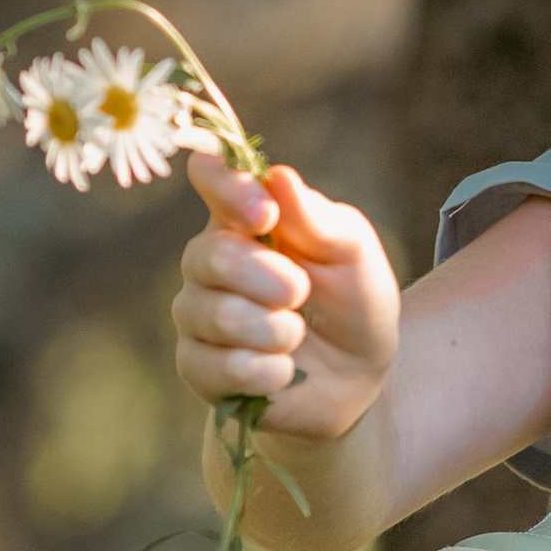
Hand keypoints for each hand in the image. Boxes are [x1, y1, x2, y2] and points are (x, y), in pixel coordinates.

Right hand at [173, 151, 400, 441]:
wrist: (356, 376)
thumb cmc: (353, 299)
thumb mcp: (354, 254)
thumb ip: (318, 219)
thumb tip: (278, 178)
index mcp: (244, 214)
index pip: (209, 174)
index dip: (227, 186)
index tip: (265, 214)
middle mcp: (209, 258)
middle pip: (211, 255)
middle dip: (270, 279)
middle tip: (302, 292)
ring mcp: (197, 312)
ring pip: (217, 315)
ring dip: (276, 330)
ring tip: (298, 334)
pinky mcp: (195, 366)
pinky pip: (219, 367)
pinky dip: (267, 372)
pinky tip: (283, 370)